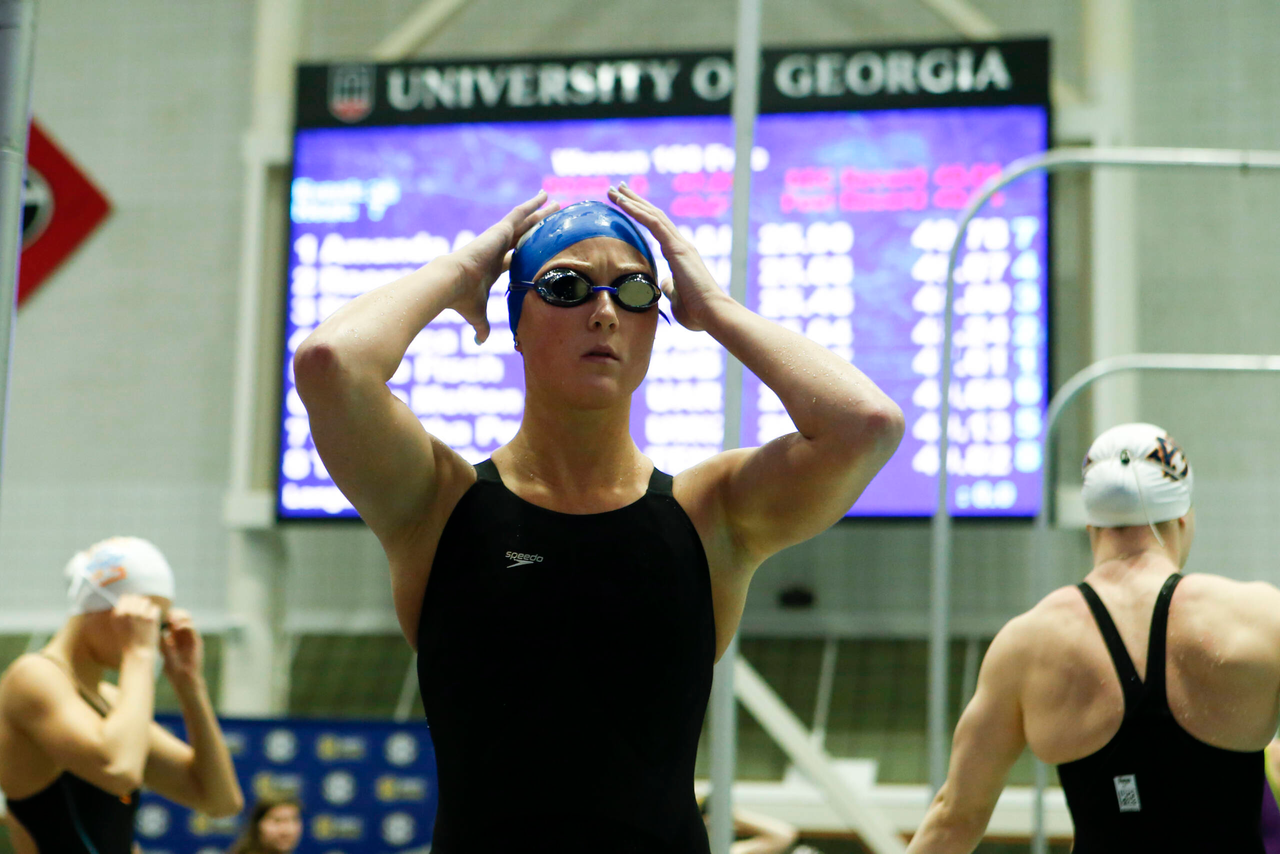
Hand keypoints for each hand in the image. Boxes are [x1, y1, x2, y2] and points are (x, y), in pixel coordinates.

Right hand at [110, 594, 161, 653]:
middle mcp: (126, 613)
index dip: (132, 602)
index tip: (134, 611)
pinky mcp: (150, 618)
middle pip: (137, 598)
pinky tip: (151, 625)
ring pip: (147, 602)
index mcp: (117, 614)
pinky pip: (155, 609)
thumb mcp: (120, 625)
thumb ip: (123, 611)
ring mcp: (138, 615)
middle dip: (141, 606)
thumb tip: (130, 597)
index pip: (126, 597)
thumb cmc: (130, 640)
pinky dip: (155, 615)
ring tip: (145, 622)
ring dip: (148, 610)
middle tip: (141, 619)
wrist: (137, 654)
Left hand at [160, 609, 203, 684]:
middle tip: (167, 615)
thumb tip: (156, 625)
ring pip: (187, 618)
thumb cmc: (172, 668)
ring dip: (180, 616)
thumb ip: (161, 639)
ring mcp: (189, 636)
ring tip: (172, 619)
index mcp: (173, 636)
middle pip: (180, 616)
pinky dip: (184, 624)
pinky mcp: (196, 639)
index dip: (166, 615)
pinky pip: (191, 627)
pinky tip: (177, 627)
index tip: (158, 614)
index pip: (171, 620)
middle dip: (173, 613)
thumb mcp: (163, 651)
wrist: (184, 678)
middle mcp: (182, 634)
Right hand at [446, 191, 559, 343]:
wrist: (452, 283)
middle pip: (524, 236)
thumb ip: (482, 327)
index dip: (527, 252)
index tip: (538, 249)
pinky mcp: (499, 230)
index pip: (514, 257)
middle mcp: (497, 249)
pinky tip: (544, 196)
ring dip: (540, 212)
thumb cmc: (463, 300)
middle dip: (538, 228)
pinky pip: (520, 213)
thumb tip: (480, 343)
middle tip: (553, 220)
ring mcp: (498, 238)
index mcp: (493, 267)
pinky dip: (532, 204)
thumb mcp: (477, 315)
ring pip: (525, 222)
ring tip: (556, 203)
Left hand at [607, 182, 729, 330]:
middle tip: (619, 188)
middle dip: (636, 201)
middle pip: (655, 216)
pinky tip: (623, 202)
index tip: (627, 205)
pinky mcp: (676, 248)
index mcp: (680, 255)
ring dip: (632, 201)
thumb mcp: (676, 298)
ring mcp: (680, 244)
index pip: (658, 228)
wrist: (713, 314)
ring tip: (616, 190)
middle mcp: (681, 244)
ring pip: (653, 215)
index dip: (642, 215)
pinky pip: (653, 223)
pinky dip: (636, 210)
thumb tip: (663, 282)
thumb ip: (669, 288)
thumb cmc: (697, 313)